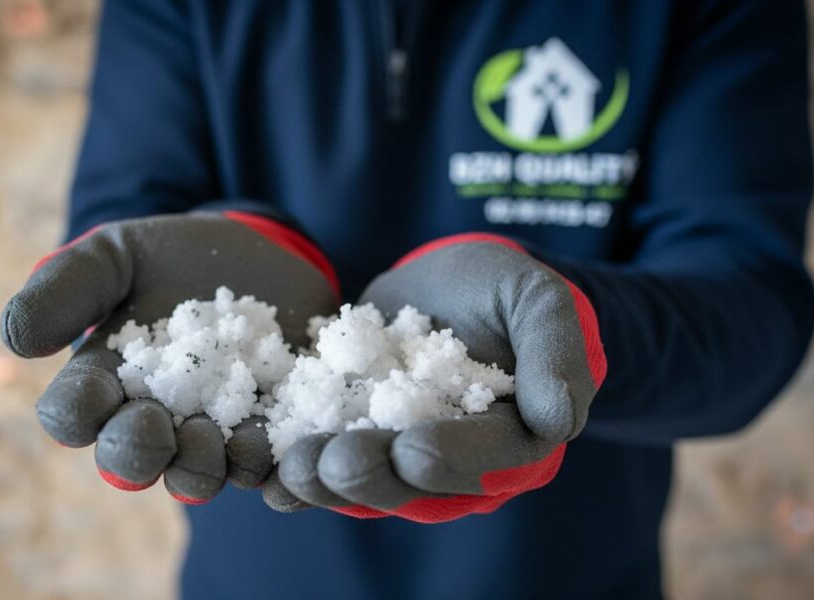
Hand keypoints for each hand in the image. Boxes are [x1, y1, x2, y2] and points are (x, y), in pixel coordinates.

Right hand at [0, 211, 338, 503]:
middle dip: (137, 451)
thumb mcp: (116, 254)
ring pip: (198, 476)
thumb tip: (16, 341)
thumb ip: (65, 285)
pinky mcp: (271, 433)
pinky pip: (268, 471)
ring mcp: (213, 434)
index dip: (75, 414)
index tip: (95, 392)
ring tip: (219, 435)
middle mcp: (152, 421)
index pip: (71, 415)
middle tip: (156, 422)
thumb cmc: (172, 256)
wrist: (257, 253)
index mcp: (102, 383)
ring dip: (202, 465)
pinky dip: (272, 467)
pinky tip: (282, 446)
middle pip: (130, 461)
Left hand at [274, 233, 605, 522]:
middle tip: (335, 463)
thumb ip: (556, 351)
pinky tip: (256, 461)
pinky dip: (289, 463)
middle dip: (371, 476)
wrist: (444, 284)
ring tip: (292, 467)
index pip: (483, 457)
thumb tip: (557, 420)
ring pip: (360, 480)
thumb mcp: (538, 300)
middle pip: (412, 483)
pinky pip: (319, 456)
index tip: (414, 449)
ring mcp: (393, 451)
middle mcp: (450, 459)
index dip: (450, 457)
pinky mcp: (348, 435)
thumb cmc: (502, 289)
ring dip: (323, 480)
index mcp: (508, 439)